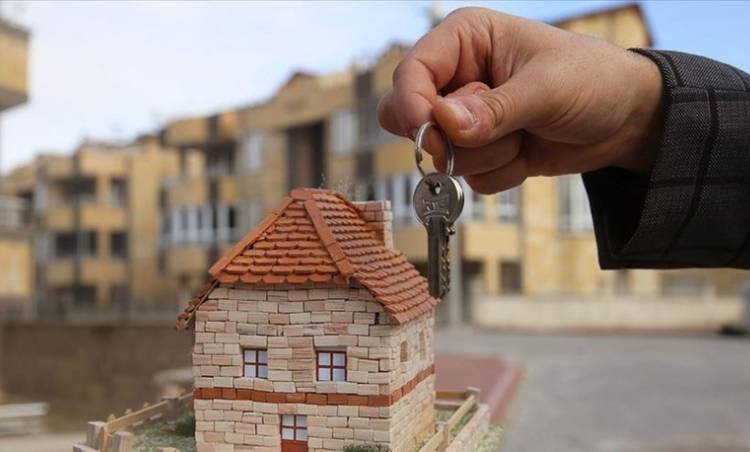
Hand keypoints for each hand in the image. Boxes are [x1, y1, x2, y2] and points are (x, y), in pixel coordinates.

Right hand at [377, 7, 663, 193]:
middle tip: (483, 136)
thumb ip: (494, 110)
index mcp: (466, 40)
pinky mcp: (481, 150)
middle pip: (409, 116)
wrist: (628, 119)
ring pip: (440, 153)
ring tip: (526, 134)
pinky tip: (528, 152)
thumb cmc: (594, 81)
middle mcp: (459, 76)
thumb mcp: (547, 88)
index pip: (412, 71)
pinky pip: (468, 176)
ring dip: (486, 155)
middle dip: (446, 137)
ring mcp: (468, 118)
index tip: (430, 135)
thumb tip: (444, 125)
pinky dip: (500, 173)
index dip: (413, 105)